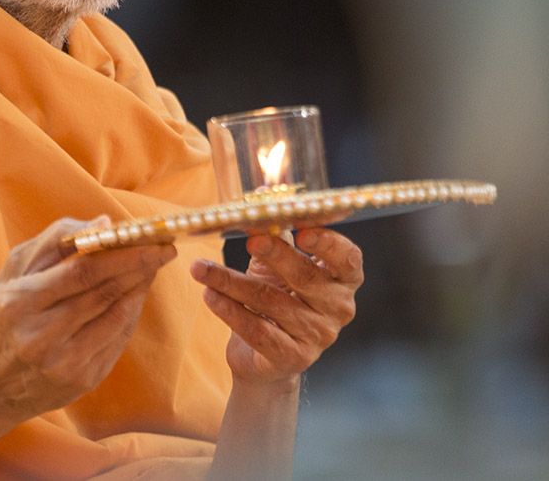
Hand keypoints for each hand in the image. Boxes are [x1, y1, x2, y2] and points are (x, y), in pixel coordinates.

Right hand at [0, 217, 175, 420]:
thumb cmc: (3, 314)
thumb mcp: (14, 271)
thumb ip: (56, 241)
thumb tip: (104, 222)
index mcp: (19, 303)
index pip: (81, 271)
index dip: (121, 253)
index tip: (149, 236)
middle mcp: (40, 337)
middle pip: (103, 293)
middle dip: (139, 266)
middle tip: (164, 247)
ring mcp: (62, 364)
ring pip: (116, 317)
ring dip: (139, 289)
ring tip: (152, 266)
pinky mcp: (80, 381)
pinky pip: (117, 341)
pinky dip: (130, 314)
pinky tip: (135, 296)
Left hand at [191, 228, 361, 384]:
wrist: (264, 357)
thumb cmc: (277, 297)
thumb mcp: (277, 263)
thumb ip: (274, 231)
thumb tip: (262, 191)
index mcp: (342, 280)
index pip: (348, 259)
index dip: (328, 243)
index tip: (303, 230)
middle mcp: (337, 308)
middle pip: (306, 278)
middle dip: (276, 255)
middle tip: (250, 240)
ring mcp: (316, 336)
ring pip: (271, 302)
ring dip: (231, 282)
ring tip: (200, 268)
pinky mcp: (291, 357)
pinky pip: (257, 330)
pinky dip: (229, 311)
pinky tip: (209, 294)